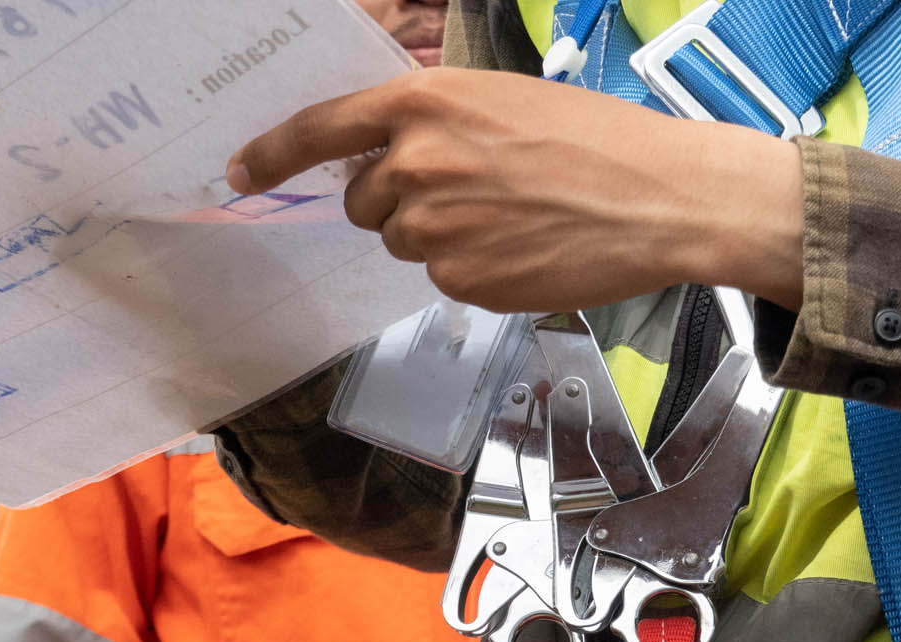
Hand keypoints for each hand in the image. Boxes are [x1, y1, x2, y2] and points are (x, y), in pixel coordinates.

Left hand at [226, 68, 803, 311]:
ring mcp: (436, 229)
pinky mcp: (464, 281)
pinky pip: (445, 279)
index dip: (271, 154)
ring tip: (512, 221)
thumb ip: (436, 123)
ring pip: (405, 243)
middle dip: (399, 202)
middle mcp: (416, 163)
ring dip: (441, 237)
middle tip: (470, 194)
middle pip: (365, 200)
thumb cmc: (600, 142)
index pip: (319, 129)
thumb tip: (393, 157)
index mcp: (426, 102)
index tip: (239, 172)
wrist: (662, 199)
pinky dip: (476, 270)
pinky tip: (526, 249)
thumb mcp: (505, 102)